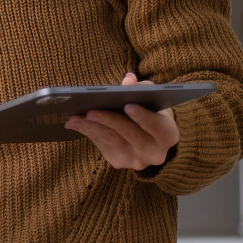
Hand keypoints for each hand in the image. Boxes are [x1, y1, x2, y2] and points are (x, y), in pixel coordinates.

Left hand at [65, 72, 179, 170]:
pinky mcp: (118, 162)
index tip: (127, 105)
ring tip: (74, 117)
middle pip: (130, 135)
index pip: (157, 127)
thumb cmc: (149, 112)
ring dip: (91, 128)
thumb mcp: (151, 99)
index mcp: (168, 135)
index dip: (143, 117)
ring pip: (112, 142)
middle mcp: (155, 153)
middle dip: (109, 121)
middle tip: (91, 111)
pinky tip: (74, 124)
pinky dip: (87, 133)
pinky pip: (101, 146)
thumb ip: (142, 88)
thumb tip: (128, 80)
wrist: (147, 137)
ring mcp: (136, 161)